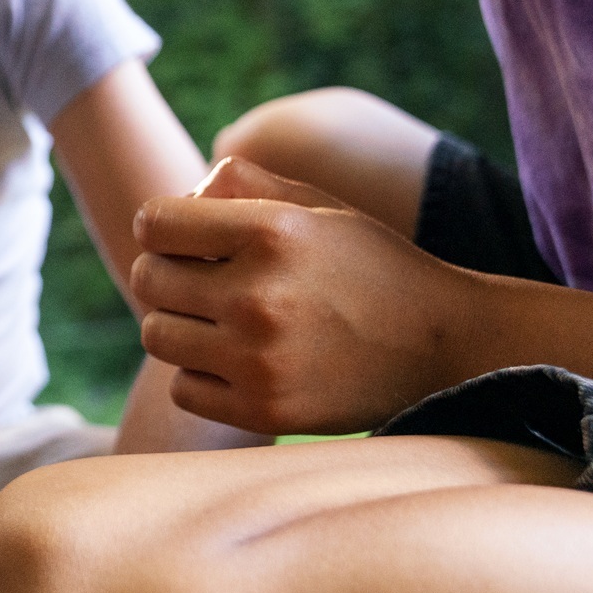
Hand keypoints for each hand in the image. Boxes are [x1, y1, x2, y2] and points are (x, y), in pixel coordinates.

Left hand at [129, 156, 481, 433]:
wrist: (444, 346)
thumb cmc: (369, 265)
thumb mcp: (317, 205)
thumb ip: (240, 182)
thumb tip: (176, 201)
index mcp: (271, 231)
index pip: (152, 223)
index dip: (162, 227)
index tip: (186, 238)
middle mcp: (259, 295)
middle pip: (148, 279)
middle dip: (170, 274)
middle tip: (209, 281)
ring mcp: (259, 359)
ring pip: (157, 335)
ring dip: (182, 325)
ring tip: (226, 321)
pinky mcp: (264, 410)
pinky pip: (183, 387)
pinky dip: (202, 375)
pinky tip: (242, 362)